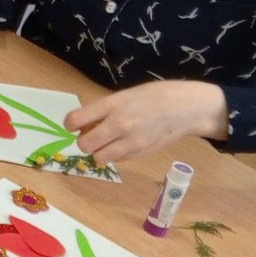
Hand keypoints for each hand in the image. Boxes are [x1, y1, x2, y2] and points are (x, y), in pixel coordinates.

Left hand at [67, 81, 229, 164]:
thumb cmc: (152, 96)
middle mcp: (119, 124)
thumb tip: (81, 125)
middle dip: (84, 141)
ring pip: (99, 157)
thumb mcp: (123, 96)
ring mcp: (131, 141)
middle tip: (92, 135)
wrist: (185, 108)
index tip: (73, 124)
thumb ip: (102, 110)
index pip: (75, 120)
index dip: (70, 124)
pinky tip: (124, 144)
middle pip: (84, 144)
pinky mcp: (141, 153)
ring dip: (99, 151)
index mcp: (111, 105)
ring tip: (107, 142)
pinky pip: (117, 160)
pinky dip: (116, 155)